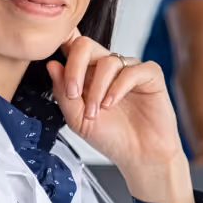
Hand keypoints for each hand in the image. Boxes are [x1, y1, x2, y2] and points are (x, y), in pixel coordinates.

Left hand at [47, 32, 193, 202]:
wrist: (139, 156)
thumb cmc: (112, 138)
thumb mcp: (77, 119)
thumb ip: (63, 92)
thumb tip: (52, 65)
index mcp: (88, 74)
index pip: (73, 48)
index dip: (63, 49)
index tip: (58, 74)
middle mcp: (108, 67)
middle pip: (86, 45)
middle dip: (75, 68)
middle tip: (73, 93)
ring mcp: (130, 69)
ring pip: (108, 61)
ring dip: (97, 88)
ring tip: (96, 112)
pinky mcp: (151, 75)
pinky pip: (132, 70)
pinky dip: (118, 87)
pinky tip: (111, 104)